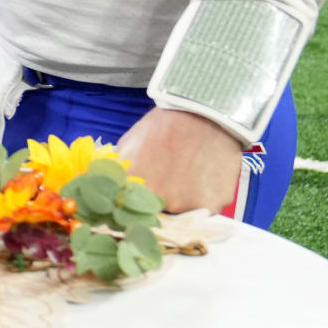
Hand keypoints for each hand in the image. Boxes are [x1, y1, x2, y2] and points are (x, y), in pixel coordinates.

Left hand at [116, 107, 243, 213]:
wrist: (203, 114)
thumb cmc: (163, 126)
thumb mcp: (129, 144)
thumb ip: (121, 171)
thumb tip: (114, 188)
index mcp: (133, 187)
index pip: (128, 210)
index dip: (134, 204)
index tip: (139, 196)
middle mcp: (159, 201)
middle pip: (155, 213)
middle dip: (158, 201)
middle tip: (168, 180)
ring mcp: (187, 205)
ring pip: (181, 212)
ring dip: (183, 200)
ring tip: (187, 174)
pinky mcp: (213, 205)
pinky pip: (205, 209)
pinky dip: (204, 196)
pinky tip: (204, 175)